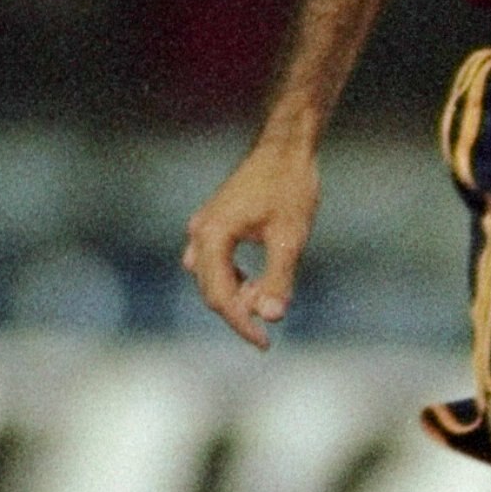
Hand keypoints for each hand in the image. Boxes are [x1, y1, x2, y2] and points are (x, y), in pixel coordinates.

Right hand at [182, 137, 320, 348]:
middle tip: (270, 325)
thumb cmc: (290, 187)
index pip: (220, 297)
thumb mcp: (290, 237)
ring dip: (237, 294)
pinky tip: (257, 280)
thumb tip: (272, 317)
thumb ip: (279, 278)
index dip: (242, 324)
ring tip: (269, 296)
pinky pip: (215, 262)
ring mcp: (203, 226)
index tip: (265, 343)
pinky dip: (233, 277)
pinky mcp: (213, 222)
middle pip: (212, 290)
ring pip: (212, 277)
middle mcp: (199, 233)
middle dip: (240, 310)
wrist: (286, 148)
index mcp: (212, 237)